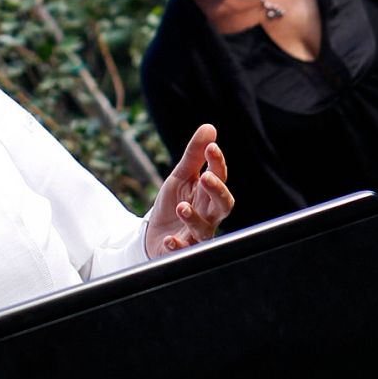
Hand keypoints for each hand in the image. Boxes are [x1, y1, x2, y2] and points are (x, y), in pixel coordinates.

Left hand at [145, 124, 232, 258]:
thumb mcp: (180, 176)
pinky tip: (170, 239)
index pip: (219, 176)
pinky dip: (178, 246)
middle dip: (217, 191)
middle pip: (223, 205)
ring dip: (194, 219)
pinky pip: (184, 252)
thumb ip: (194, 155)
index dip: (217, 163)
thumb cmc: (174, 203)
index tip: (211, 148)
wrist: (154, 235)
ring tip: (182, 207)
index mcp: (207, 193)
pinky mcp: (181, 251)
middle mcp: (207, 215)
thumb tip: (210, 127)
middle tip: (206, 178)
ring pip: (205, 231)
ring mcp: (196, 234)